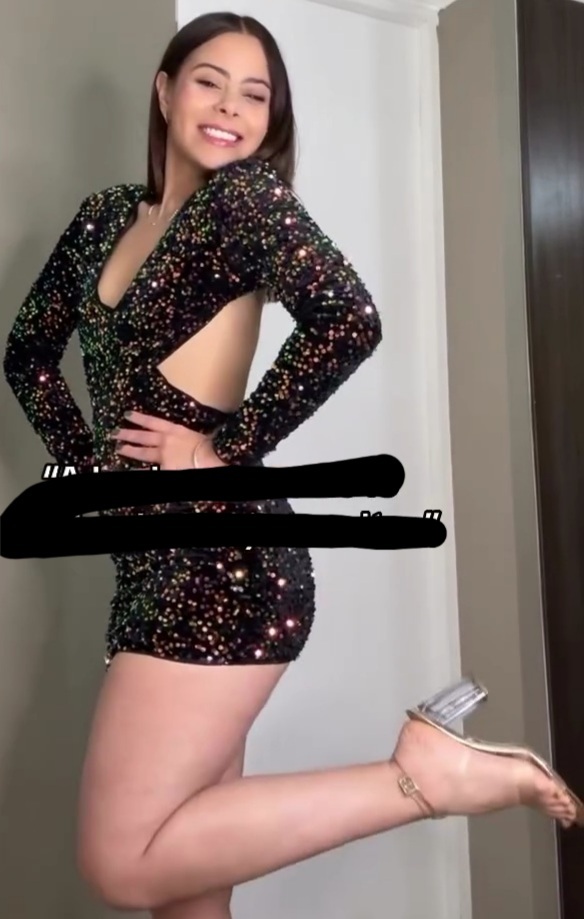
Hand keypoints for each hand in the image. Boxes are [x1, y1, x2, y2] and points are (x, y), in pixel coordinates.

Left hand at [111, 410, 225, 469]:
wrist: (211, 461)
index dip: (138, 418)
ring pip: (142, 453)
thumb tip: (190, 433)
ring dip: (129, 450)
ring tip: (119, 448)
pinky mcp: (164, 470)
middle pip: (142, 437)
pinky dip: (139, 471)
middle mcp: (165, 441)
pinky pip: (149, 470)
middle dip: (128, 434)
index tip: (126, 414)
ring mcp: (163, 456)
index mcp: (174, 430)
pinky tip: (129, 470)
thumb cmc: (210, 446)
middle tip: (115, 432)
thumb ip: (188, 433)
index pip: (152, 422)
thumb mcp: (198, 434)